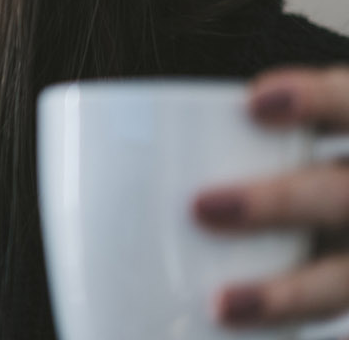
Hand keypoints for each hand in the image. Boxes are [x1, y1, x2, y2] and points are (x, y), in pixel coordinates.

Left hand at [193, 66, 348, 328]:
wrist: (348, 234)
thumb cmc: (293, 185)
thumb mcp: (282, 156)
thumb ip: (224, 149)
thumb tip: (93, 147)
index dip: (315, 101)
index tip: (253, 103)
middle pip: (345, 196)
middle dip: (280, 202)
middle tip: (201, 207)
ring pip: (346, 278)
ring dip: (289, 295)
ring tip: (223, 306)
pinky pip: (342, 316)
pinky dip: (302, 330)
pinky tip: (256, 339)